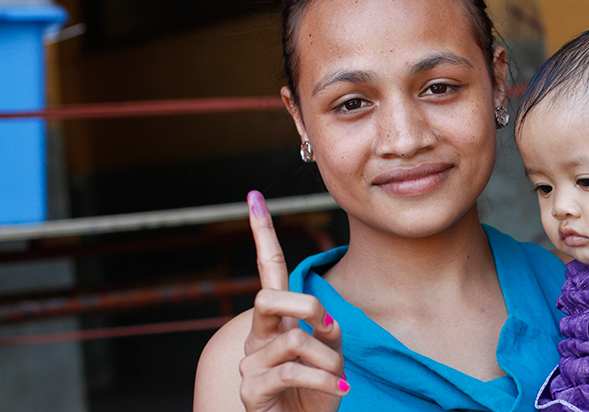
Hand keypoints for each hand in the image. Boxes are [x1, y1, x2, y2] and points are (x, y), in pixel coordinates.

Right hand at [238, 191, 347, 411]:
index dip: (262, 235)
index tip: (253, 197)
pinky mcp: (251, 391)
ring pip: (293, 342)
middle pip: (268, 298)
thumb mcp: (332, 358)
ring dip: (328, 361)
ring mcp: (249, 364)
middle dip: (305, 307)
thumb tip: (323, 321)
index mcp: (276, 322)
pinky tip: (338, 391)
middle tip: (327, 328)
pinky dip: (324, 382)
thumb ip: (328, 333)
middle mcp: (257, 337)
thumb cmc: (318, 394)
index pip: (269, 272)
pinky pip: (292, 373)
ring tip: (337, 379)